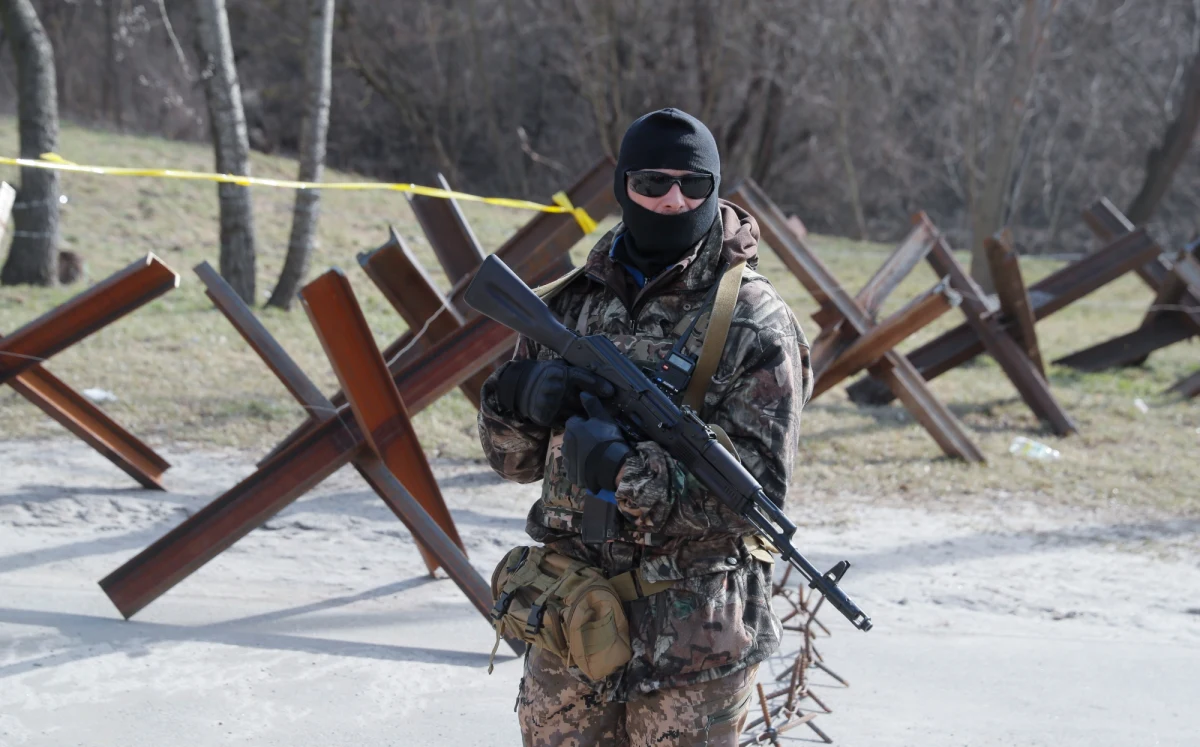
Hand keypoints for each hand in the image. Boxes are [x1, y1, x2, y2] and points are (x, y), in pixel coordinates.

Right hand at [496, 359, 614, 426]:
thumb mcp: (558, 366)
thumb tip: (600, 370)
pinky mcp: (545, 416)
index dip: (599, 385)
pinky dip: (574, 424)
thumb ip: (575, 370)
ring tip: (600, 421)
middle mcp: (556, 388)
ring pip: (575, 414)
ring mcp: (549, 403)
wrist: (521, 388)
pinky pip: (565, 422)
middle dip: (598, 405)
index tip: (611, 391)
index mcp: (560, 373)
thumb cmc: (545, 375)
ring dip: (587, 417)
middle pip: (582, 399)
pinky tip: (581, 426)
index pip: (583, 378)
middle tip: (613, 409)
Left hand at [562, 393, 630, 493]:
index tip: (597, 430)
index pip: (576, 422)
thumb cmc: (607, 438)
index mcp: (571, 427)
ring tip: (595, 456)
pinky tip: (591, 467)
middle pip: (572, 438)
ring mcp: (567, 460)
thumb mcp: (603, 418)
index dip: (586, 425)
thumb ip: (592, 405)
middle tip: (597, 443)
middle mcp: (565, 442)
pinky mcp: (571, 474)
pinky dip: (580, 468)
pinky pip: (574, 468)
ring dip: (580, 453)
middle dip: (581, 439)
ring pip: (572, 453)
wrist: (610, 465)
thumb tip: (583, 392)